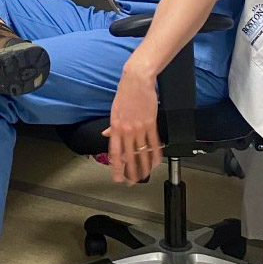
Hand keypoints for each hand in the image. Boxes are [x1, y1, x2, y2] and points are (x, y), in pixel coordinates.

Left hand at [102, 65, 162, 184]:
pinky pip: (154, 142)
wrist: (136, 81)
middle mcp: (127, 130)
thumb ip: (112, 126)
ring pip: (142, 152)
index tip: (117, 176)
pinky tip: (156, 161)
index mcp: (116, 127)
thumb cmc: (125, 93)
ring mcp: (139, 127)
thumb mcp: (114, 110)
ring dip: (144, 166)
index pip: (115, 152)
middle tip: (132, 182)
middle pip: (128, 156)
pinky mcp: (151, 123)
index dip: (116, 167)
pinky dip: (155, 153)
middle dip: (130, 171)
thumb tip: (106, 135)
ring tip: (145, 175)